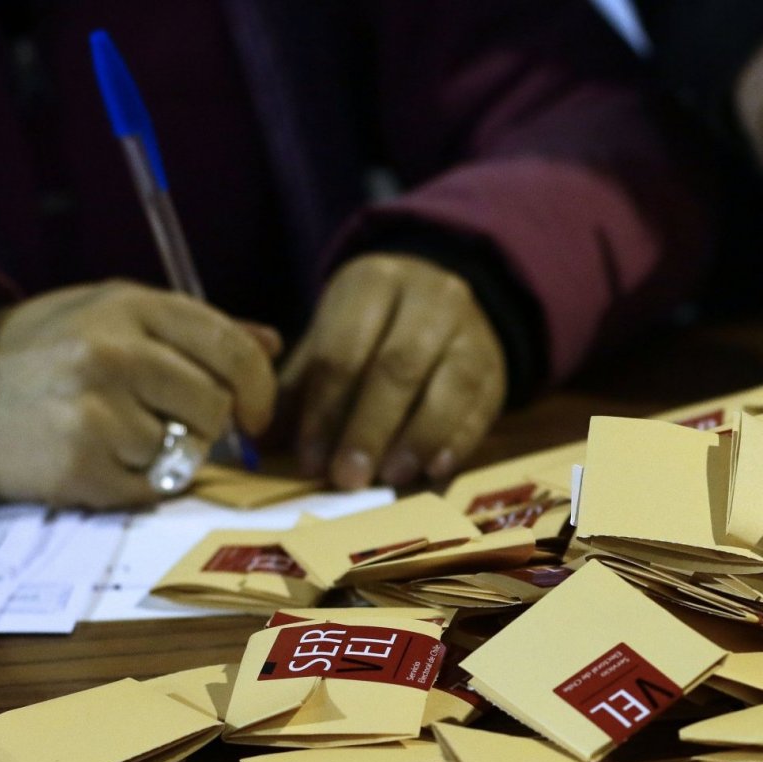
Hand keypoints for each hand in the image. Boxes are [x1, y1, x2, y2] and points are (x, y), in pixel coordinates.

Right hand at [0, 281, 278, 507]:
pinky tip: (99, 460)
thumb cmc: (50, 351)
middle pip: (215, 406)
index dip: (259, 388)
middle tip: (167, 422)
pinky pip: (150, 489)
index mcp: (131, 306)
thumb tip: (271, 342)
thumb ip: (198, 330)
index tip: (256, 414)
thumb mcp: (116, 316)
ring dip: (165, 455)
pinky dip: (136, 484)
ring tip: (117, 434)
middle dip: (204, 424)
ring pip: (185, 451)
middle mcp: (113, 352)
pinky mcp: (78, 465)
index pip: (233, 348)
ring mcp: (93, 410)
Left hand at [284, 253, 506, 489]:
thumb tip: (265, 441)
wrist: (441, 300)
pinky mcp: (497, 367)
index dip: (325, 409)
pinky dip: (458, 441)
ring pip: (448, 385)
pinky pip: (482, 406)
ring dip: (418, 438)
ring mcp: (471, 331)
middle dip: (369, 428)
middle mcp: (431, 298)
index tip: (311, 459)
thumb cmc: (372, 327)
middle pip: (398, 366)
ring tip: (391, 478)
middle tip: (348, 478)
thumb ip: (300, 385)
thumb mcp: (331, 334)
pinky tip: (435, 469)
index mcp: (374, 282)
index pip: (344, 349)